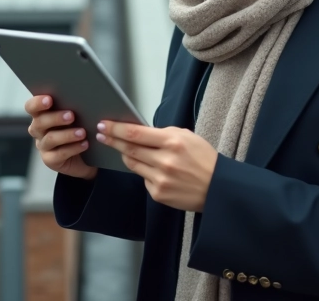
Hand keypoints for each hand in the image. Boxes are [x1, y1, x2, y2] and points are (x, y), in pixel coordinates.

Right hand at [25, 95, 96, 180]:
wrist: (86, 155)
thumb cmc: (80, 128)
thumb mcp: (77, 115)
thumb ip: (73, 106)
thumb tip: (82, 96)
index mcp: (42, 114)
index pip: (31, 107)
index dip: (37, 103)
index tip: (49, 99)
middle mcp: (39, 130)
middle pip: (39, 122)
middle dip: (55, 118)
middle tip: (71, 116)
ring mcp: (43, 146)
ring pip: (50, 139)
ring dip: (67, 134)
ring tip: (82, 132)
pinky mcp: (50, 160)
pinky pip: (59, 154)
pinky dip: (73, 148)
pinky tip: (84, 144)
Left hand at [96, 121, 217, 211]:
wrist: (217, 188)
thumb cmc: (203, 159)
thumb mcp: (187, 137)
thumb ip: (163, 134)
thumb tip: (140, 133)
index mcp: (172, 141)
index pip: (136, 133)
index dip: (116, 128)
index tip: (104, 124)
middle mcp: (165, 161)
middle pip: (129, 149)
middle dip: (112, 140)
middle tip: (101, 134)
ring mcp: (160, 179)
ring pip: (132, 164)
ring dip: (125, 155)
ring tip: (121, 148)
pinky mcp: (158, 193)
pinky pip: (143, 178)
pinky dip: (144, 171)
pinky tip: (151, 168)